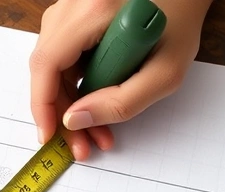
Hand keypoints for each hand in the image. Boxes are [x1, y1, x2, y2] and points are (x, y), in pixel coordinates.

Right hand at [30, 0, 210, 158]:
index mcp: (93, 11)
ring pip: (53, 65)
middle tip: (83, 144)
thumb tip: (76, 120)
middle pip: (46, 68)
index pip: (47, 63)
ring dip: (71, 102)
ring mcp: (70, 8)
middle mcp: (73, 5)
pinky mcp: (74, 16)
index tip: (49, 135)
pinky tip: (96, 102)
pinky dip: (76, 83)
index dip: (42, 105)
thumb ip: (122, 102)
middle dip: (62, 112)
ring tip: (97, 129)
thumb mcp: (165, 71)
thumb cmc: (182, 20)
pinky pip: (63, 55)